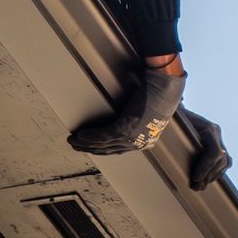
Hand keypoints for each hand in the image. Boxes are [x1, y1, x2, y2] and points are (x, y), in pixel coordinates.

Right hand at [69, 64, 184, 157]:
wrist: (164, 87)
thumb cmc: (161, 94)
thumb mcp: (153, 112)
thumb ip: (144, 118)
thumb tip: (134, 115)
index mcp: (147, 141)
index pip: (121, 149)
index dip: (104, 149)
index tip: (91, 147)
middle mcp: (139, 143)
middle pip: (109, 150)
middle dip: (90, 149)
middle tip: (76, 146)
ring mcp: (131, 138)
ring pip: (103, 145)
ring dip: (85, 143)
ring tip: (73, 141)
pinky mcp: (125, 129)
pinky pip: (102, 136)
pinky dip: (89, 136)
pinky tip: (80, 135)